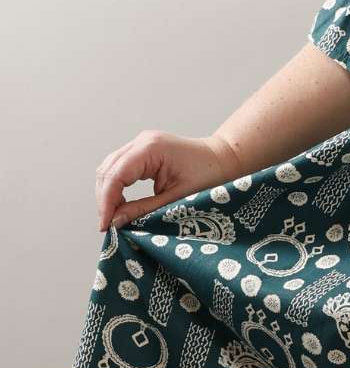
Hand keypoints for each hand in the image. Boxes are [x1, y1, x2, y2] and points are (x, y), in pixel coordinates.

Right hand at [95, 130, 244, 233]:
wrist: (226, 159)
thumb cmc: (211, 176)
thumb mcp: (177, 199)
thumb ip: (144, 210)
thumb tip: (115, 222)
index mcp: (151, 148)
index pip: (115, 175)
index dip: (107, 202)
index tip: (105, 226)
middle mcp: (142, 141)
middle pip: (108, 170)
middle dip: (105, 199)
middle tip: (108, 226)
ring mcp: (142, 143)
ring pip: (110, 168)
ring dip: (108, 193)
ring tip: (113, 218)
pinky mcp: (144, 150)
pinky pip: (120, 167)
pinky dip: (117, 186)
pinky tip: (121, 204)